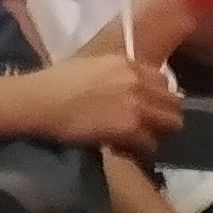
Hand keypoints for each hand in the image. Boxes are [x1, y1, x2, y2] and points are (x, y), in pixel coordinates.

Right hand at [33, 48, 183, 152]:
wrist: (38, 100)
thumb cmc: (52, 82)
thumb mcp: (88, 66)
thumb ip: (113, 74)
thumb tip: (122, 87)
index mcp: (126, 63)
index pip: (163, 80)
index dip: (157, 95)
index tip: (148, 105)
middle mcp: (137, 81)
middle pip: (174, 103)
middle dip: (164, 116)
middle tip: (149, 127)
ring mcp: (136, 105)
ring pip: (171, 124)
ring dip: (158, 133)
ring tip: (140, 139)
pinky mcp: (130, 128)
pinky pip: (150, 143)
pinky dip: (141, 149)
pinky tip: (124, 148)